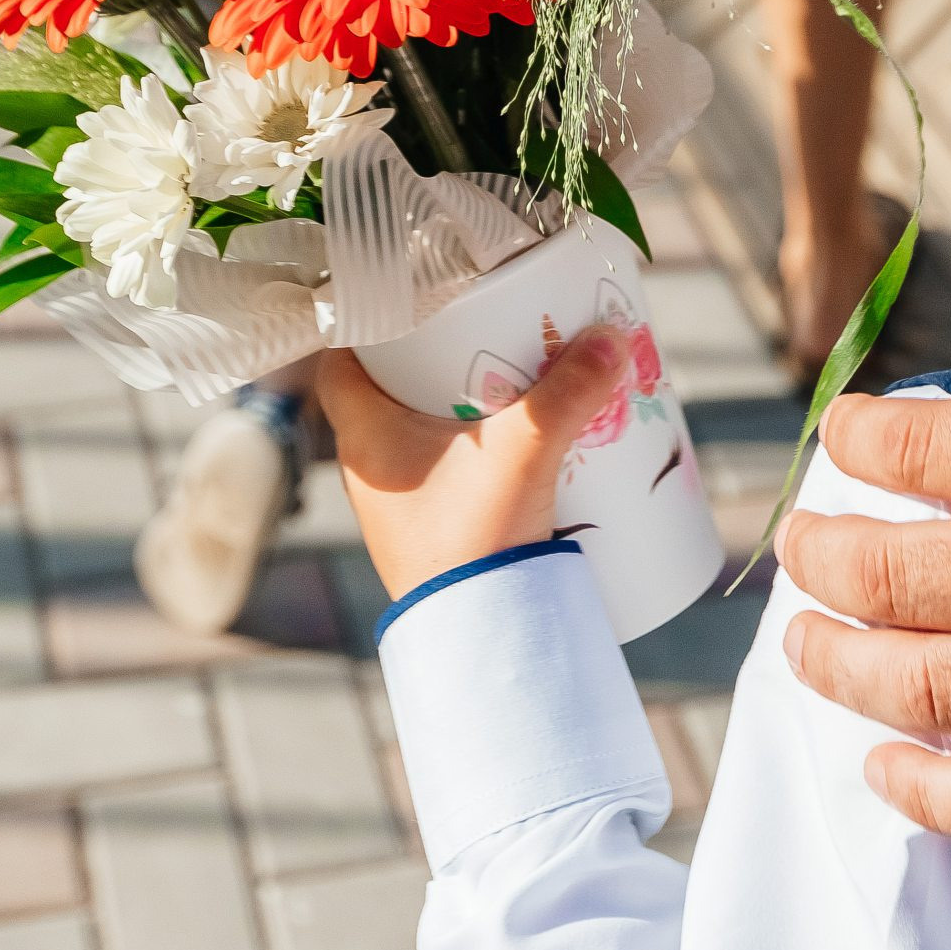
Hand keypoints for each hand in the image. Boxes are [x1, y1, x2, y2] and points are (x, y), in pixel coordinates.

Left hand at [316, 326, 628, 600]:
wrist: (481, 645)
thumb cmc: (474, 541)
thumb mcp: (525, 451)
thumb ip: (568, 391)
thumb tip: (609, 335)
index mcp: (365, 438)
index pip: (340, 365)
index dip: (368, 327)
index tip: (412, 304)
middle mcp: (371, 473)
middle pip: (390, 392)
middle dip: (436, 361)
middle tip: (484, 334)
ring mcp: (400, 510)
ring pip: (420, 437)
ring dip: (460, 410)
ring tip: (514, 385)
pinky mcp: (433, 538)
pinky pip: (444, 478)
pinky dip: (474, 456)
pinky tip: (520, 449)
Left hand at [777, 273, 950, 839]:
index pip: (931, 447)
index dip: (863, 435)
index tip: (839, 433)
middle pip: (901, 575)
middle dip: (825, 556)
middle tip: (795, 544)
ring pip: (928, 693)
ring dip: (843, 669)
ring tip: (801, 646)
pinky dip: (932, 800)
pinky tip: (884, 778)